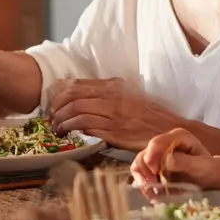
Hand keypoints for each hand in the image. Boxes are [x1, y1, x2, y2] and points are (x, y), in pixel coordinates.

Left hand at [48, 78, 183, 150]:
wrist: (169, 130)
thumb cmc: (150, 116)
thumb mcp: (129, 97)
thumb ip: (108, 95)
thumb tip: (85, 99)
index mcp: (114, 86)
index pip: (77, 85)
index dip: (59, 95)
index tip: (53, 105)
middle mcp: (112, 97)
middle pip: (72, 96)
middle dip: (56, 107)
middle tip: (50, 118)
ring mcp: (113, 114)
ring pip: (76, 110)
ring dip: (61, 120)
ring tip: (56, 128)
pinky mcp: (114, 131)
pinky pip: (86, 126)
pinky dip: (73, 129)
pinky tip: (68, 134)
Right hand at [131, 127, 215, 186]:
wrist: (209, 176)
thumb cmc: (207, 169)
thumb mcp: (200, 166)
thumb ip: (184, 162)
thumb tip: (166, 161)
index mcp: (177, 137)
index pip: (157, 142)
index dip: (151, 156)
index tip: (154, 171)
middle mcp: (164, 143)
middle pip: (145, 153)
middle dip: (144, 170)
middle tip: (150, 185)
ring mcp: (158, 154)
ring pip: (140, 163)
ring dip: (142, 178)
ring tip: (149, 191)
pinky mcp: (154, 165)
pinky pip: (143, 173)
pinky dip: (144, 183)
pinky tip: (150, 193)